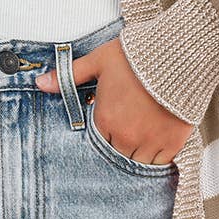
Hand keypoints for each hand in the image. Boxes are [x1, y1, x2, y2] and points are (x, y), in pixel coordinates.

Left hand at [34, 36, 193, 164]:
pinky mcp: (172, 143)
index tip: (111, 125)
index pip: (97, 142)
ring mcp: (150, 142)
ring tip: (141, 138)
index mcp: (106, 119)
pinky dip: (157, 158)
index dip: (103, 133)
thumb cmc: (138, 56)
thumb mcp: (99, 62)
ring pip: (137, 163)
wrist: (178, 54)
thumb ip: (70, 76)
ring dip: (137, 154)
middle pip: (116, 155)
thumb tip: (40, 82)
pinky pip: (160, 164)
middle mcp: (126, 136)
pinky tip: (156, 145)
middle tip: (127, 132)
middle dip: (119, 145)